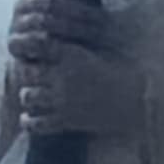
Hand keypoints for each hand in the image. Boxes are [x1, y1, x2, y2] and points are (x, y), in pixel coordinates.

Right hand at [7, 0, 107, 69]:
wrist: (50, 58)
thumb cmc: (69, 24)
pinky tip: (71, 48)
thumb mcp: (84, 3)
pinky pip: (32, 41)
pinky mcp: (16, 46)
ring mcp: (17, 25)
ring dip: (72, 27)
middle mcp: (23, 5)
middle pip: (48, 0)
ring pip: (42, 21)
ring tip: (94, 35)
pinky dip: (53, 44)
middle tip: (101, 20)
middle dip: (78, 10)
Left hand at [14, 40, 142, 139]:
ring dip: (29, 98)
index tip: (31, 53)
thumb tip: (45, 40)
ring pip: (27, 97)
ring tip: (34, 98)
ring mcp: (63, 100)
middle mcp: (64, 76)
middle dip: (27, 75)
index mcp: (73, 54)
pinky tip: (32, 119)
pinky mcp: (65, 122)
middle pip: (27, 72)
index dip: (29, 48)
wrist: (136, 103)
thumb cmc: (117, 76)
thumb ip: (69, 48)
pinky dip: (30, 122)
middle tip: (31, 79)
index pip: (38, 44)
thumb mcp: (94, 53)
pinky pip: (34, 123)